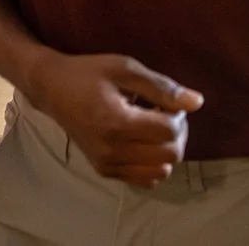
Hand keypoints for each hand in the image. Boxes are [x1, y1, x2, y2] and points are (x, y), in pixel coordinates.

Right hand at [29, 52, 203, 187]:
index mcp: (117, 123)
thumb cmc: (88, 73)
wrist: (51, 89)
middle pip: (170, 155)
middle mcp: (112, 150)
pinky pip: (145, 180)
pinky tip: (141, 142)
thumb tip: (197, 103)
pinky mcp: (104, 170)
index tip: (164, 100)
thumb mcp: (125, 69)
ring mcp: (107, 164)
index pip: (170, 132)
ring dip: (165, 150)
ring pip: (161, 172)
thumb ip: (162, 87)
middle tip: (161, 113)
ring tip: (151, 128)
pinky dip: (152, 164)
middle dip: (176, 133)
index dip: (177, 115)